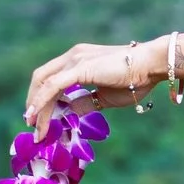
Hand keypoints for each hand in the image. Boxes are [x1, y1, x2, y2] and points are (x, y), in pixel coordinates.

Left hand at [25, 39, 165, 138]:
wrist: (151, 65)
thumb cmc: (136, 80)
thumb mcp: (105, 97)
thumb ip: (85, 102)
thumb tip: (68, 111)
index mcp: (78, 60)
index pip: (51, 77)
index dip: (41, 97)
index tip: (39, 118)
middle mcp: (73, 56)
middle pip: (41, 79)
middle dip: (33, 102)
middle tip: (32, 125)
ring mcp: (74, 59)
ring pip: (44, 84)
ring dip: (36, 107)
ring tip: (35, 127)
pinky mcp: (78, 68)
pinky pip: (52, 86)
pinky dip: (41, 101)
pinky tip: (36, 116)